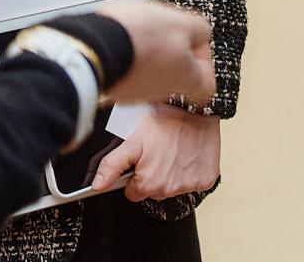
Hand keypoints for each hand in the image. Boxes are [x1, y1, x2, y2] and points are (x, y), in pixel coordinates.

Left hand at [90, 104, 220, 199]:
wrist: (195, 109)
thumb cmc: (163, 122)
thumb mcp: (132, 141)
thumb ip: (112, 165)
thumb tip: (97, 185)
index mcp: (148, 184)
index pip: (133, 192)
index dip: (135, 176)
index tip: (142, 160)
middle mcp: (169, 190)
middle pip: (153, 192)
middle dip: (152, 175)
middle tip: (157, 152)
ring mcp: (189, 186)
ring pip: (172, 188)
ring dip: (171, 174)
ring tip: (173, 150)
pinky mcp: (206, 180)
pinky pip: (193, 182)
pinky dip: (190, 171)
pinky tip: (187, 154)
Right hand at [95, 1, 213, 105]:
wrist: (97, 49)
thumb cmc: (142, 37)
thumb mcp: (181, 22)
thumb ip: (199, 29)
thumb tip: (201, 35)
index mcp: (186, 77)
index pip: (208, 86)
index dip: (205, 63)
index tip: (195, 44)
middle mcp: (163, 91)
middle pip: (176, 75)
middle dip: (172, 51)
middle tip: (163, 31)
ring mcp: (137, 93)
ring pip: (151, 72)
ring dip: (148, 53)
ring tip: (138, 31)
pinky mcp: (115, 89)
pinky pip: (128, 72)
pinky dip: (128, 57)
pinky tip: (121, 39)